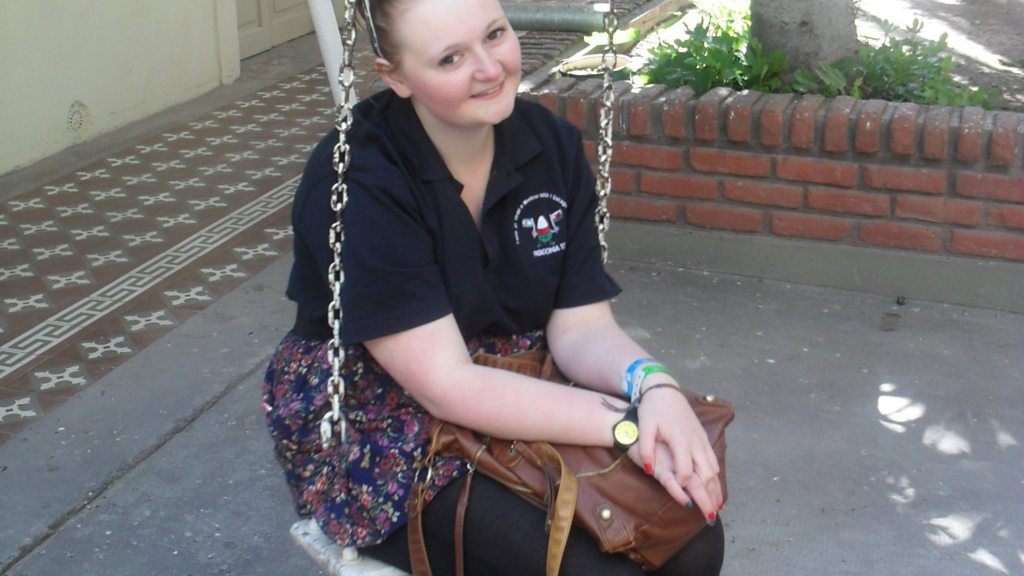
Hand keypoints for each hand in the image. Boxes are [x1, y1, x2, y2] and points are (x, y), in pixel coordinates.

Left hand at [633, 386, 722, 521]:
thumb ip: (646, 449)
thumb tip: (650, 470)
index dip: (685, 486)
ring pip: (713, 468)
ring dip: (717, 488)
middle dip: (709, 495)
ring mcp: (701, 440)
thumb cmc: (653, 409)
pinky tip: (717, 486)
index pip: (686, 469)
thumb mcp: (645, 426)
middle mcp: (694, 442)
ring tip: (718, 507)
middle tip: (711, 516)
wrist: (664, 389)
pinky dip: (717, 476)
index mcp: (680, 440)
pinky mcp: (702, 438)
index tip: (684, 500)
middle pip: (706, 473)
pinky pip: (713, 461)